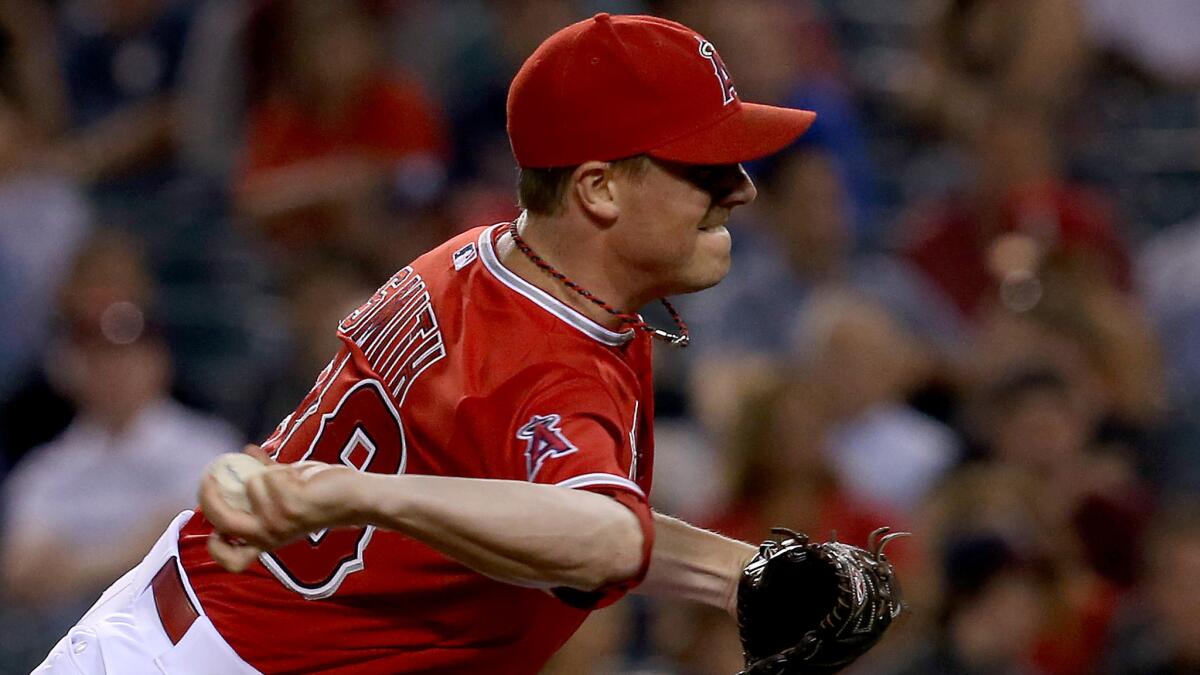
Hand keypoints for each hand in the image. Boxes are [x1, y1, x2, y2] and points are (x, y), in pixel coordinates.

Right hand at [198, 445, 365, 572]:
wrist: (355, 496)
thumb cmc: (321, 493)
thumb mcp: (285, 493)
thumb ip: (263, 480)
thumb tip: (243, 453)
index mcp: (266, 540)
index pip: (233, 560)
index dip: (215, 547)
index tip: (211, 526)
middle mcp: (269, 536)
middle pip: (223, 522)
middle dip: (209, 497)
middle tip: (209, 476)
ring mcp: (279, 522)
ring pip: (252, 484)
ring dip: (270, 472)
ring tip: (292, 477)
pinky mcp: (291, 505)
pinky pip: (271, 474)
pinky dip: (284, 468)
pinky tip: (302, 476)